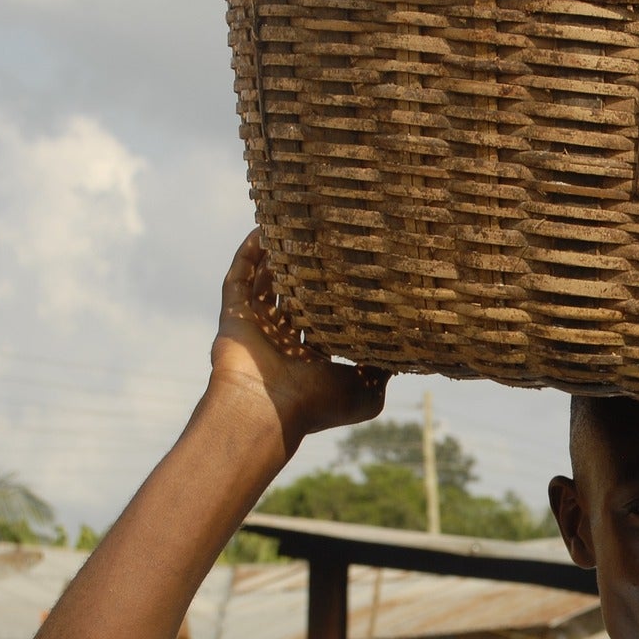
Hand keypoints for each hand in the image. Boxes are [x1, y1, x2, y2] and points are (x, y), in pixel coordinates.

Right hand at [207, 230, 388, 452]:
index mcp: (313, 358)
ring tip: (294, 227)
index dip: (340, 297)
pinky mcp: (233, 316)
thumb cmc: (317, 404)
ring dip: (277, 258)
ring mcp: (257, 328)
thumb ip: (383, 368)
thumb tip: (405, 351)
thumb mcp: (365, 390)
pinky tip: (263, 231)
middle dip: (308, 272)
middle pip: (296, 297)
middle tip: (325, 241)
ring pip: (266, 284)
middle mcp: (284, 341)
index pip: (328, 320)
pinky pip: (238, 280)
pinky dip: (248, 256)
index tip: (358, 270)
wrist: (265, 410)